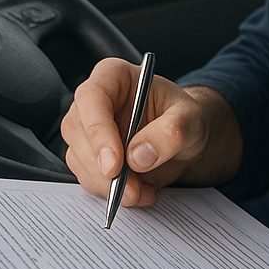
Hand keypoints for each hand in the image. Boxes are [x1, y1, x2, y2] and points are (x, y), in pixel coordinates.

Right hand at [61, 57, 212, 206]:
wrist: (186, 138)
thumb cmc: (185, 117)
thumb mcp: (190, 119)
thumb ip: (170, 132)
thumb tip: (137, 157)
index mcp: (113, 76)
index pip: (92, 97)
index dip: (98, 130)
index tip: (115, 164)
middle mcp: (94, 101)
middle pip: (78, 131)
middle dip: (103, 167)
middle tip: (131, 189)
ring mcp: (88, 130)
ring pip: (79, 159)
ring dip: (108, 184)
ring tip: (143, 191)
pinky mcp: (90, 156)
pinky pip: (89, 178)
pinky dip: (112, 192)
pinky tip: (139, 192)